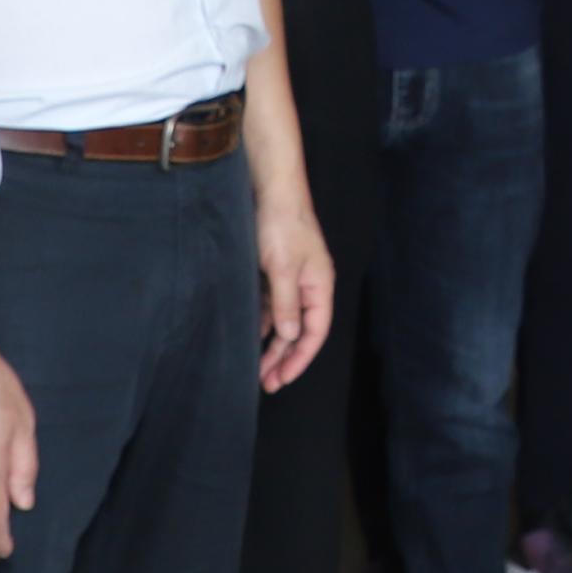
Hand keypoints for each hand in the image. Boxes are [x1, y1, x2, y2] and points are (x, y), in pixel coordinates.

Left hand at [256, 204, 336, 395]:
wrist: (272, 189)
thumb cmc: (281, 226)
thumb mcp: (282, 269)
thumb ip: (286, 305)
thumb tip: (290, 336)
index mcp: (319, 286)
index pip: (315, 332)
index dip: (300, 359)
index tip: (282, 379)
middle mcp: (309, 285)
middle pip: (300, 330)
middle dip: (285, 357)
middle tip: (267, 383)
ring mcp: (292, 278)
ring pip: (284, 320)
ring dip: (273, 344)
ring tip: (257, 367)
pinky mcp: (276, 270)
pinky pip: (271, 305)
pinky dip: (263, 323)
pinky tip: (252, 336)